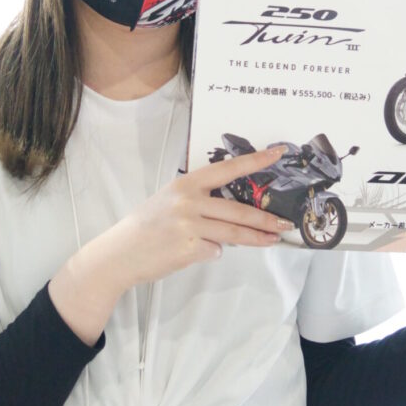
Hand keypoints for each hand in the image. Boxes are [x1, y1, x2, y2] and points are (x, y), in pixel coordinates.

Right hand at [98, 144, 295, 289]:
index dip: (255, 161)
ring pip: (234, 233)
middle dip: (266, 218)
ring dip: (257, 238)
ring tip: (272, 239)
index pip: (227, 168)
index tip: (277, 153)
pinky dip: (212, 252)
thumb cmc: (146, 226)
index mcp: (186, 183)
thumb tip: (233, 211)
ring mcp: (190, 225)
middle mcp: (189, 201)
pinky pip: (215, 250)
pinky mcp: (190, 248)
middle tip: (285, 223)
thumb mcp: (169, 200)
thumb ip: (199, 199)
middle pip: (238, 210)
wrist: (120, 253)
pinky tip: (195, 250)